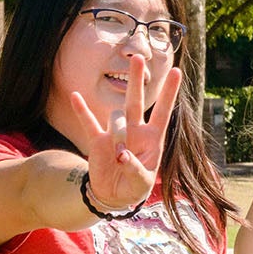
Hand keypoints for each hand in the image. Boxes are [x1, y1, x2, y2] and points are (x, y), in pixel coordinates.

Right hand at [65, 55, 180, 208]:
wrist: (114, 195)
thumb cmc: (134, 186)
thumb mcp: (140, 182)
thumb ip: (134, 168)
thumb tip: (122, 155)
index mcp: (152, 138)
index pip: (162, 111)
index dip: (169, 92)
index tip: (176, 71)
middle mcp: (134, 130)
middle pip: (136, 100)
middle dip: (136, 80)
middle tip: (137, 58)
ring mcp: (115, 133)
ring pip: (114, 118)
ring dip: (116, 135)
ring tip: (117, 158)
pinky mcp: (97, 140)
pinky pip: (89, 122)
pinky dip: (82, 110)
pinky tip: (75, 96)